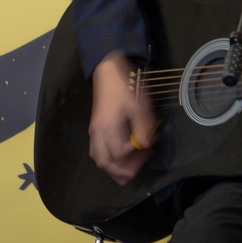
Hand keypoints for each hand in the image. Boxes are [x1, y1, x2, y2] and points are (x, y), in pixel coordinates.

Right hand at [86, 53, 156, 183]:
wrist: (107, 70)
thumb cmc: (124, 86)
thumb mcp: (139, 105)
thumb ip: (143, 127)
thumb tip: (145, 145)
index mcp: (108, 127)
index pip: (119, 154)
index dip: (134, 157)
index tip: (147, 148)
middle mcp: (97, 132)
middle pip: (104, 162)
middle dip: (120, 171)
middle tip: (136, 171)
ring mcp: (93, 131)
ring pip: (98, 158)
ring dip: (112, 168)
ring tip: (127, 170)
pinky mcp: (94, 128)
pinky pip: (96, 151)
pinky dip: (107, 159)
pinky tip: (118, 157)